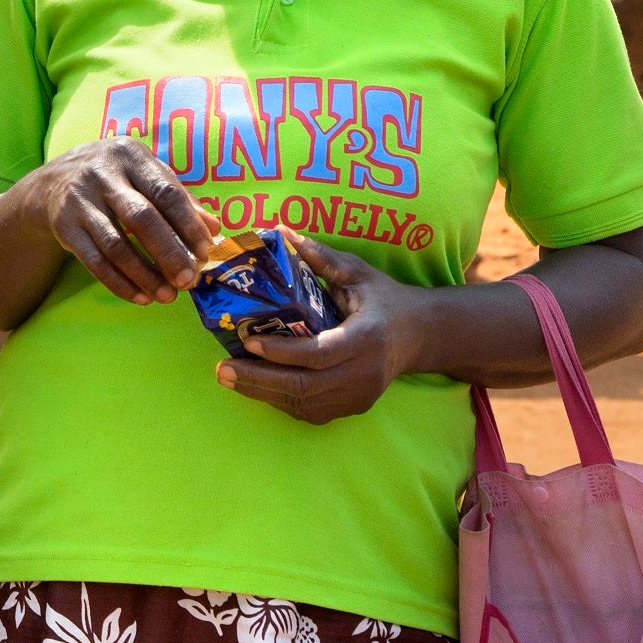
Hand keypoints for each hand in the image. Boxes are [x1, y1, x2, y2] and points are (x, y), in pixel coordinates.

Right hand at [19, 138, 215, 304]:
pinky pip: (94, 261)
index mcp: (130, 156)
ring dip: (144, 275)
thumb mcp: (143, 174)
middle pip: (141, 218)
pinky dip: (119, 283)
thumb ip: (178, 198)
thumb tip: (214, 228)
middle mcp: (102, 174)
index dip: (188, 224)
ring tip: (167, 296)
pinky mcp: (64, 226)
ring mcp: (80, 201)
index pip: (166, 192)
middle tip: (189, 281)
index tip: (206, 253)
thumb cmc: (114, 178)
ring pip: (116, 245)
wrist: (52, 182)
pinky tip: (140, 297)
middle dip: (168, 253)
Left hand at [214, 234, 435, 423]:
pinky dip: (282, 401)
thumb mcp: (357, 272)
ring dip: (263, 393)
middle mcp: (366, 371)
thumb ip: (320, 256)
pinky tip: (256, 387)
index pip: (319, 352)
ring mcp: (361, 394)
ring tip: (229, 377)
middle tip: (221, 368)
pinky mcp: (355, 406)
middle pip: (306, 385)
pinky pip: (313, 411)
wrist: (421, 335)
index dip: (282, 351)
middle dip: (259, 379)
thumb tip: (279, 231)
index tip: (247, 341)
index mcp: (367, 336)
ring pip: (306, 403)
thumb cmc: (385, 298)